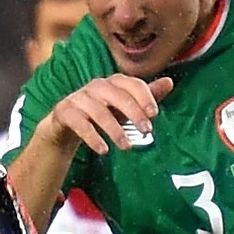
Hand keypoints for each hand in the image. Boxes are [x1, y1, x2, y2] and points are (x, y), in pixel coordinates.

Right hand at [44, 75, 170, 155]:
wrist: (65, 124)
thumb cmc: (101, 113)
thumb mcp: (124, 107)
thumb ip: (145, 96)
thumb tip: (170, 82)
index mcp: (113, 82)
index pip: (132, 83)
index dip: (145, 97)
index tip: (155, 114)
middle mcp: (95, 86)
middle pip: (117, 95)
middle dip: (134, 113)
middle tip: (147, 131)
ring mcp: (78, 98)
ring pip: (98, 111)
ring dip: (115, 130)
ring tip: (127, 148)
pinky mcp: (64, 112)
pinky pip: (79, 124)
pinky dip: (93, 137)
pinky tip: (103, 150)